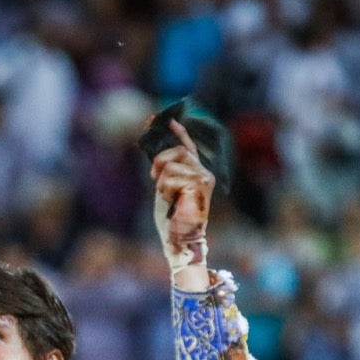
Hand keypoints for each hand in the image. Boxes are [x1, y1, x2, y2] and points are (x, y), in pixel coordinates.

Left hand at [150, 119, 213, 256]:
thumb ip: (165, 171)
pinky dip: (165, 189)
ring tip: (168, 197)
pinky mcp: (199, 184)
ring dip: (162, 182)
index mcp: (197, 172)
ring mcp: (203, 178)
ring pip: (171, 164)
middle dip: (160, 162)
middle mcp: (204, 172)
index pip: (188, 146)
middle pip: (178, 151)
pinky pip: (170, 177)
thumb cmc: (173, 220)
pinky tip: (173, 201)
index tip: (168, 119)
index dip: (178, 132)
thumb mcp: (166, 188)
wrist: (180, 240)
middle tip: (154, 178)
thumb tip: (156, 154)